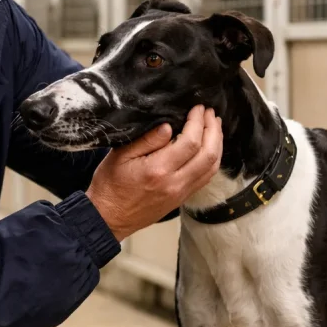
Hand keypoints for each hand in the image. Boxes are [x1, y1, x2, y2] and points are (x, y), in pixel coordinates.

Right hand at [86, 106, 222, 241]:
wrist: (109, 218)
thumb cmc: (110, 185)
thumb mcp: (120, 156)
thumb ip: (147, 140)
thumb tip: (169, 126)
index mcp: (158, 170)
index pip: (190, 142)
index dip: (197, 122)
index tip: (197, 108)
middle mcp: (175, 183)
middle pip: (208, 154)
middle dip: (212, 130)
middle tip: (209, 112)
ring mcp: (181, 193)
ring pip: (212, 167)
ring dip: (217, 144)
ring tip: (214, 126)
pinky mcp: (182, 198)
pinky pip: (206, 178)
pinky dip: (213, 160)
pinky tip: (210, 147)